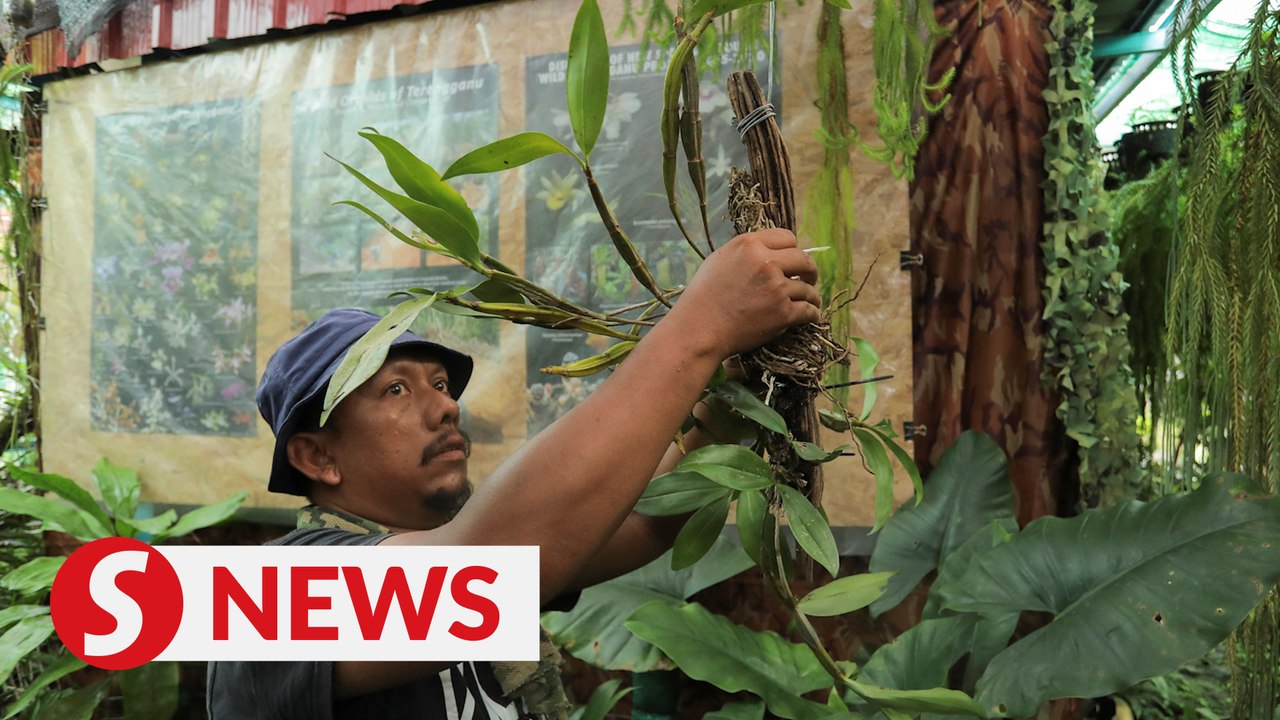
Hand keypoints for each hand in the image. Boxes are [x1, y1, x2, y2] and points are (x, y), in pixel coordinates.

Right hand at [670, 229, 820, 357]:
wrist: (699, 329)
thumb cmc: (703, 298)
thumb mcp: (720, 261)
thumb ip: (747, 253)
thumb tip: (770, 252)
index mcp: (749, 245)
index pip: (786, 237)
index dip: (793, 249)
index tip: (794, 261)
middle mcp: (765, 262)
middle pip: (804, 259)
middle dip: (810, 270)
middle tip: (809, 278)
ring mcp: (776, 288)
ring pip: (808, 288)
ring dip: (811, 295)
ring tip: (811, 301)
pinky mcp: (782, 312)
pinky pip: (808, 310)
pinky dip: (811, 314)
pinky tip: (810, 315)